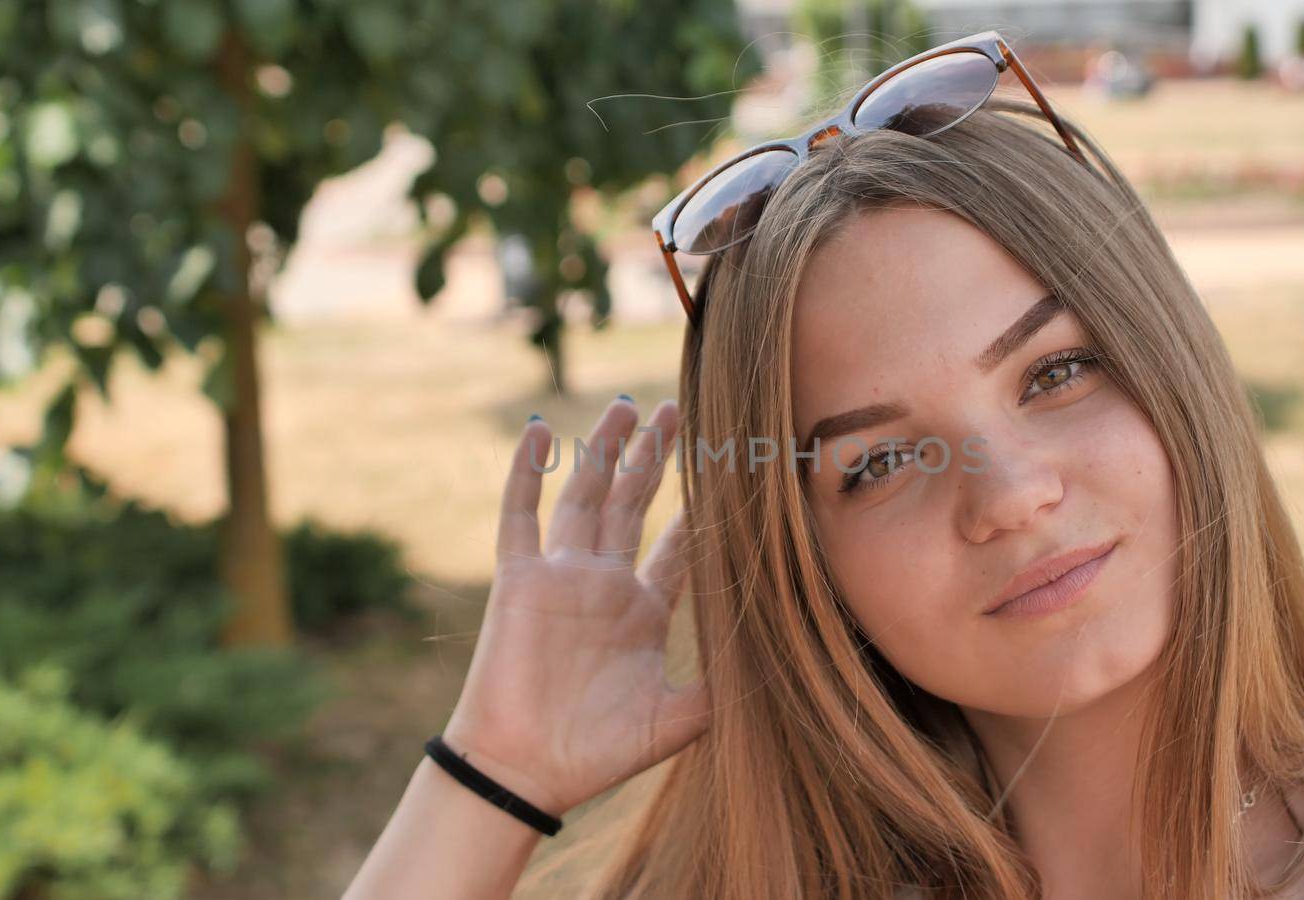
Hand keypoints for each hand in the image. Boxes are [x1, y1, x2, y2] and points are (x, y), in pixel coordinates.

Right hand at [441, 397, 709, 817]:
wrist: (528, 771)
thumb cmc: (599, 752)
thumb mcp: (677, 719)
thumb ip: (722, 689)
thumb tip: (782, 670)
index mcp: (643, 610)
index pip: (679, 545)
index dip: (703, 506)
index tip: (729, 465)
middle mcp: (604, 584)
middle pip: (633, 504)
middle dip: (654, 458)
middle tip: (677, 410)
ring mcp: (561, 578)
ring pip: (586, 496)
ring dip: (604, 450)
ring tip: (626, 406)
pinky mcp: (521, 581)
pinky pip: (521, 516)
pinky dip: (526, 473)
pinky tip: (538, 432)